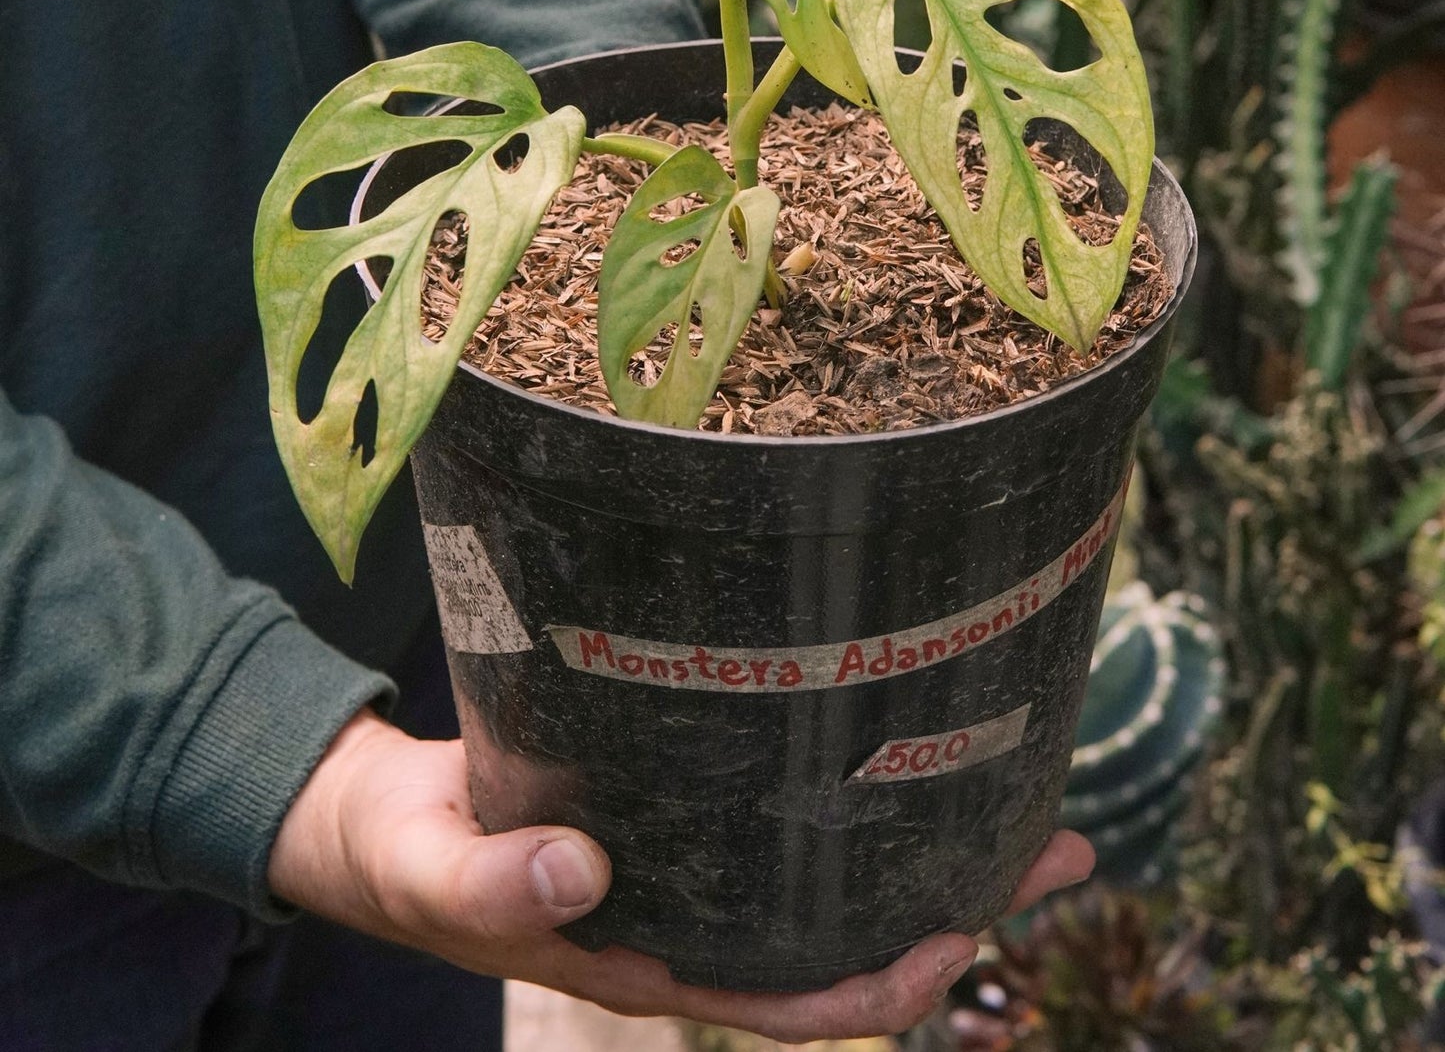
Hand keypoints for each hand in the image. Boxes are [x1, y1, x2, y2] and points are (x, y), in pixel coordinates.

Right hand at [269, 711, 1092, 1042]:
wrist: (387, 819)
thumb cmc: (407, 858)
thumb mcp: (433, 874)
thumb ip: (494, 886)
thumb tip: (582, 869)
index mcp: (648, 959)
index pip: (788, 997)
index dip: (879, 983)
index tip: (964, 938)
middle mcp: (693, 918)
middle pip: (843, 930)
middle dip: (955, 902)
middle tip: (1060, 842)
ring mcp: (697, 863)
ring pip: (832, 869)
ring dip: (929, 841)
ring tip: (1028, 789)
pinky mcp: (685, 802)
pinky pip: (786, 811)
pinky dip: (851, 789)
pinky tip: (897, 739)